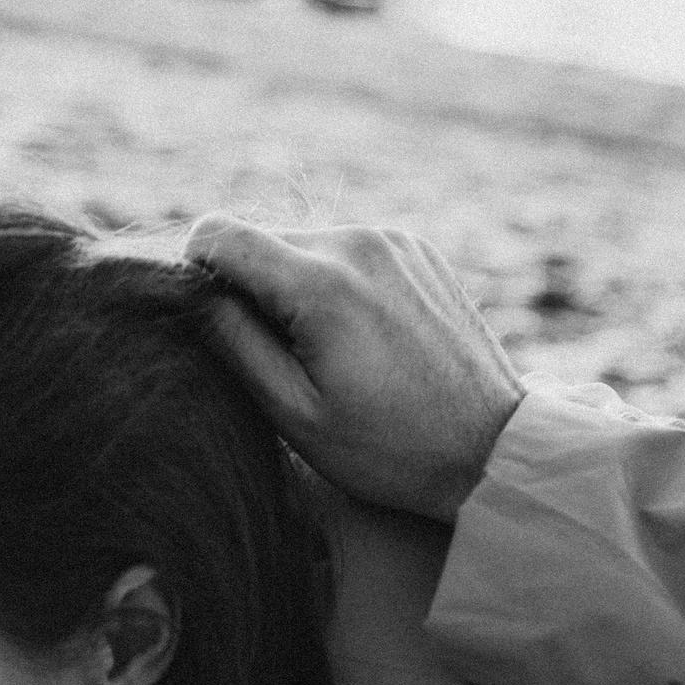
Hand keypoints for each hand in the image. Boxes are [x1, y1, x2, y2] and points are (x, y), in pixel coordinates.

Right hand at [185, 218, 523, 523]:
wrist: (493, 450)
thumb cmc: (389, 448)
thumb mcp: (293, 411)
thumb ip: (232, 341)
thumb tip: (191, 289)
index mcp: (320, 281)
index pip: (219, 234)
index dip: (197, 273)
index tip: (214, 321)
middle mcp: (358, 241)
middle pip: (262, 241)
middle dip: (254, 290)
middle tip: (284, 360)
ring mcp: (395, 240)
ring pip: (306, 245)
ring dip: (298, 288)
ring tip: (334, 355)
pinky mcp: (418, 249)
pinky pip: (350, 252)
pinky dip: (339, 285)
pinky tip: (366, 340)